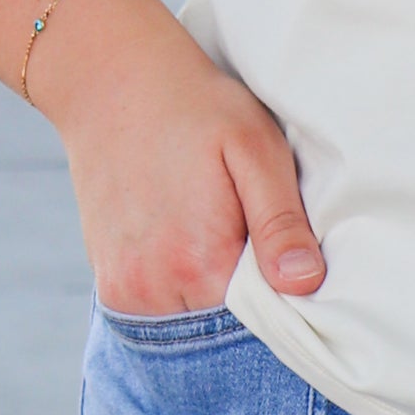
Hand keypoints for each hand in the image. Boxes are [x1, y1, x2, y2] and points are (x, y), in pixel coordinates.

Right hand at [28, 0, 325, 317]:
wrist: (111, 81)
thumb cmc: (195, 107)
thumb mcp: (255, 148)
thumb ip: (280, 221)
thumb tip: (305, 284)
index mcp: (200, 263)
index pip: (264, 323)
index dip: (288, 304)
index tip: (297, 272)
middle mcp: (155, 290)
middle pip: (225, 333)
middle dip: (252, 305)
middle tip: (259, 245)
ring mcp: (126, 291)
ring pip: (192, 327)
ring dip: (215, 301)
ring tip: (223, 239)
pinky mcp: (109, 283)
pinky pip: (160, 313)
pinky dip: (183, 293)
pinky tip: (192, 246)